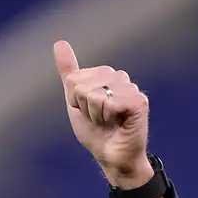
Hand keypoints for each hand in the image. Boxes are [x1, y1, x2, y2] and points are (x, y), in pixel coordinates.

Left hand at [53, 41, 150, 187]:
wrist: (112, 156)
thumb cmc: (96, 132)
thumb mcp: (75, 102)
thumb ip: (69, 72)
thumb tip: (59, 42)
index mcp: (104, 75)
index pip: (73, 80)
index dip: (75, 102)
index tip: (88, 113)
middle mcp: (119, 77)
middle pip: (81, 86)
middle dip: (84, 108)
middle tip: (99, 119)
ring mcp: (130, 88)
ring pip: (94, 95)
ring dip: (96, 115)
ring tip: (108, 122)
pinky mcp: (139, 100)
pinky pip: (109, 103)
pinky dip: (108, 117)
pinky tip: (119, 123)